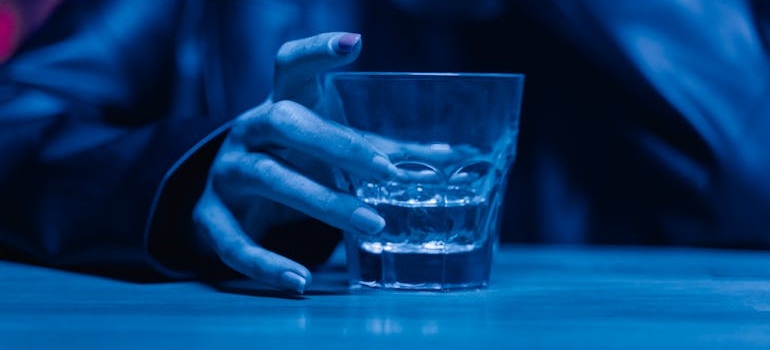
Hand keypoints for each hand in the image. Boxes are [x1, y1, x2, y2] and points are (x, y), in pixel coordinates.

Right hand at [192, 32, 397, 293]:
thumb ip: (384, 151)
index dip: (317, 51)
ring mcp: (226, 172)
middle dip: (336, 145)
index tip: (353, 44)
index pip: (291, 65)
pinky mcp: (210, 216)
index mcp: (281, 104)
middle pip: (283, 120)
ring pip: (267, 179)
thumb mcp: (331, 149)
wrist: (230, 195)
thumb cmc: (294, 160)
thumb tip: (454, 157)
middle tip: (386, 173)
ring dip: (322, 202)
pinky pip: (232, 241)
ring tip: (372, 224)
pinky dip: (266, 263)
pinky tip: (300, 281)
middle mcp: (248, 130)